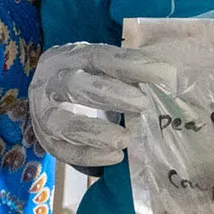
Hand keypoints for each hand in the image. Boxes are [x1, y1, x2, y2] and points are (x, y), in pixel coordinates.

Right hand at [29, 42, 160, 167]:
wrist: (51, 98)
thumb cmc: (88, 80)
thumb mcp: (103, 68)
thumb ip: (130, 73)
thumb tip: (170, 79)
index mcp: (69, 56)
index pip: (99, 56)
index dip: (131, 65)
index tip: (164, 74)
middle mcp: (51, 81)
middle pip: (75, 86)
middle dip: (111, 95)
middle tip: (143, 104)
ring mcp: (43, 113)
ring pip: (63, 123)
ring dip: (95, 132)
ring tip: (125, 139)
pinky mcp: (46, 140)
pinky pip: (63, 151)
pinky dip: (88, 155)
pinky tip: (114, 157)